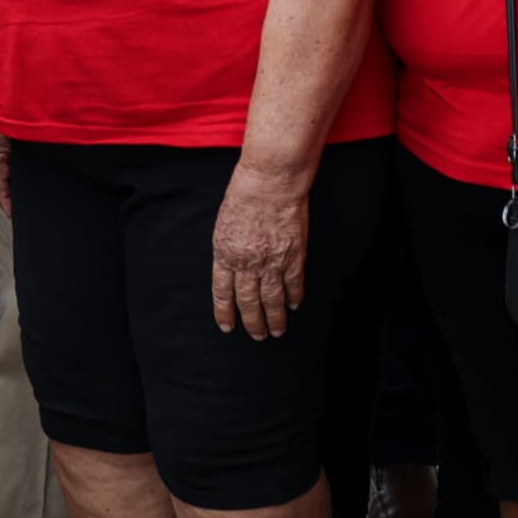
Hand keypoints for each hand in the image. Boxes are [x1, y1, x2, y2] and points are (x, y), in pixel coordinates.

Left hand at [209, 158, 312, 338]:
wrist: (270, 181)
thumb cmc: (244, 194)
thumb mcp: (224, 223)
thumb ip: (228, 249)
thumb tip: (231, 267)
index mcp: (225, 254)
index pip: (222, 292)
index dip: (225, 312)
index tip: (228, 327)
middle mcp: (246, 263)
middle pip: (248, 302)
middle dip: (252, 323)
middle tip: (257, 336)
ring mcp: (271, 261)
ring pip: (272, 300)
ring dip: (275, 318)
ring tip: (277, 331)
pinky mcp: (293, 255)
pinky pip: (294, 283)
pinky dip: (295, 297)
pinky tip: (295, 305)